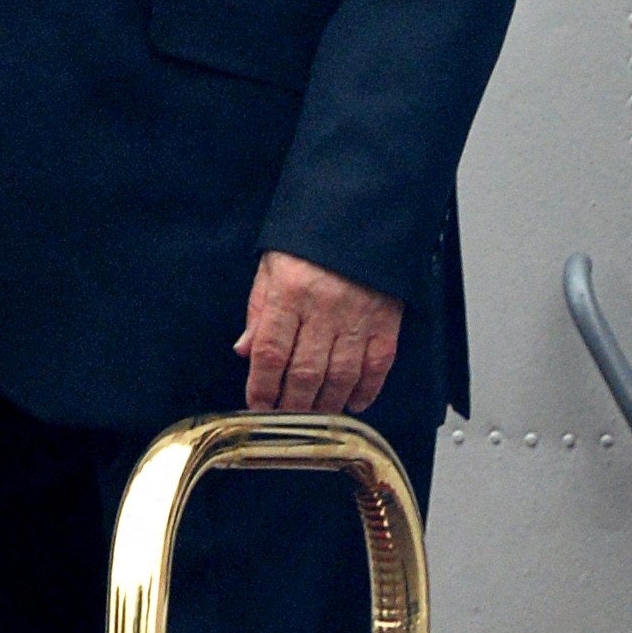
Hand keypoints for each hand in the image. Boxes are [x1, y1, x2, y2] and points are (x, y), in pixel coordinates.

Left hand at [237, 251, 402, 413]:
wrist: (361, 213)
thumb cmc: (309, 242)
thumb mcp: (272, 266)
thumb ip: (259, 310)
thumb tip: (244, 352)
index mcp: (290, 291)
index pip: (270, 352)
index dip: (261, 386)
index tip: (256, 405)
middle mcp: (324, 307)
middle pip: (305, 372)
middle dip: (291, 405)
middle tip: (284, 419)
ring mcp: (358, 316)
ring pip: (340, 377)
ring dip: (325, 405)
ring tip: (313, 416)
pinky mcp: (387, 321)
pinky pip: (376, 367)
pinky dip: (365, 391)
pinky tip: (352, 403)